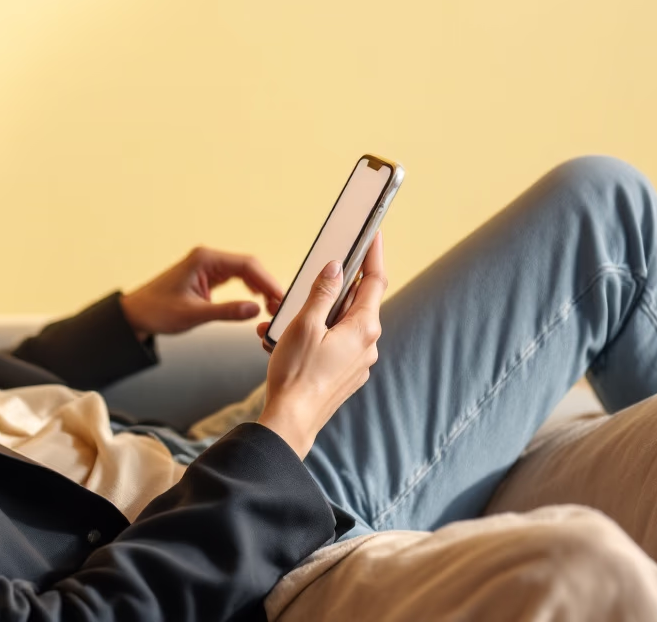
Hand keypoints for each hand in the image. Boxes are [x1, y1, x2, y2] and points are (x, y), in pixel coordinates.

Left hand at [119, 246, 285, 338]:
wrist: (136, 313)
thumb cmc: (158, 311)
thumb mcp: (194, 314)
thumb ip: (226, 311)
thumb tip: (256, 310)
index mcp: (205, 259)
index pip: (246, 265)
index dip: (267, 281)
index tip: (280, 297)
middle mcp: (208, 258)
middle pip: (248, 267)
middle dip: (266, 285)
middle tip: (279, 306)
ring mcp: (207, 265)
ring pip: (244, 272)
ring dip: (259, 287)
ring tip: (272, 306)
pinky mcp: (207, 275)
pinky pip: (235, 278)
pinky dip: (248, 289)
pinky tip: (257, 300)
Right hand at [256, 230, 386, 458]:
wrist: (291, 421)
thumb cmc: (296, 374)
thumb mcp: (304, 324)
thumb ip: (322, 293)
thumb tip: (335, 268)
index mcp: (363, 329)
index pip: (375, 281)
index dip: (373, 255)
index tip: (373, 234)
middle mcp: (368, 346)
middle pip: (354, 303)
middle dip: (330, 290)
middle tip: (310, 280)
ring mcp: (358, 363)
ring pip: (339, 325)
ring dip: (314, 316)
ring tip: (282, 322)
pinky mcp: (345, 375)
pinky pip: (333, 345)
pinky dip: (313, 336)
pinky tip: (285, 342)